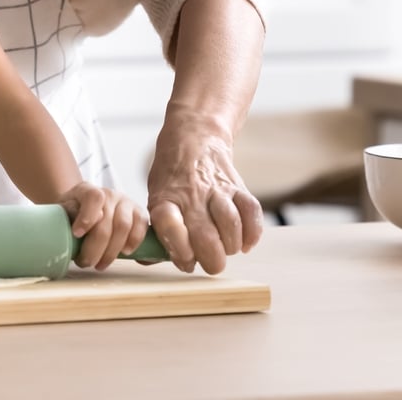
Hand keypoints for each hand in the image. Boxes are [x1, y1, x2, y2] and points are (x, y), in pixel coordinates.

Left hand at [58, 182, 145, 269]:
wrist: (83, 212)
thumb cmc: (71, 215)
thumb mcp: (62, 213)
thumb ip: (69, 217)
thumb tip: (81, 231)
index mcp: (87, 190)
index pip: (93, 197)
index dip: (87, 217)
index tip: (76, 234)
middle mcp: (109, 193)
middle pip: (107, 220)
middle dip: (96, 247)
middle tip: (86, 262)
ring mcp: (125, 202)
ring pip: (124, 226)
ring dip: (112, 251)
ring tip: (101, 264)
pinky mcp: (138, 212)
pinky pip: (141, 227)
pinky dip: (134, 242)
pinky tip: (124, 253)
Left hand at [146, 115, 263, 273]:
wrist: (194, 138)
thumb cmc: (172, 176)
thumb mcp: (155, 196)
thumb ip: (157, 230)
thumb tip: (149, 260)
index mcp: (166, 199)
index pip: (169, 226)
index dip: (179, 249)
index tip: (186, 261)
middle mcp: (191, 195)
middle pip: (205, 235)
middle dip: (211, 260)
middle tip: (210, 263)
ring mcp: (217, 190)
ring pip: (230, 224)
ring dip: (230, 246)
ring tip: (225, 248)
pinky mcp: (238, 187)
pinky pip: (251, 212)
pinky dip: (252, 233)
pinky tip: (244, 242)